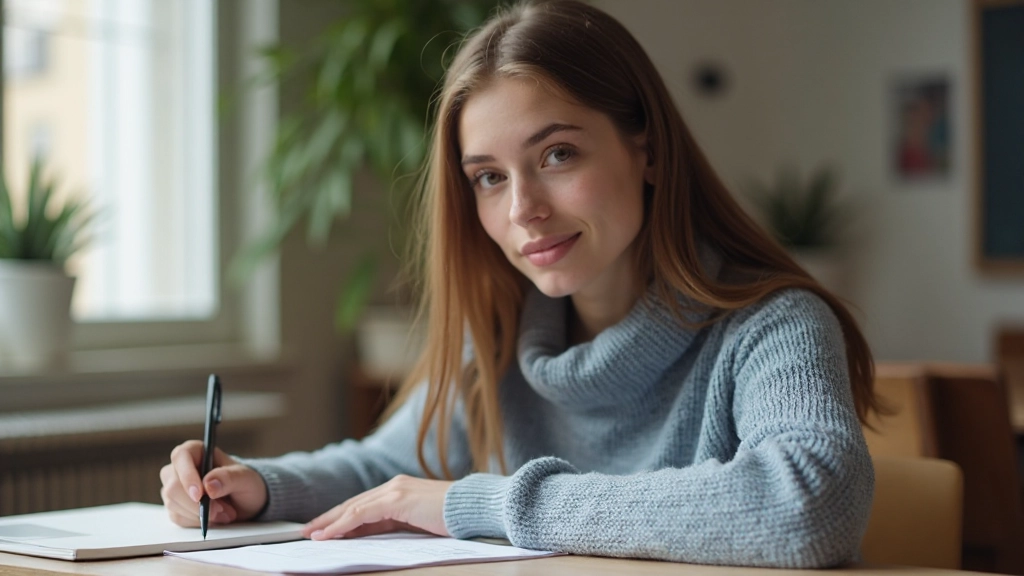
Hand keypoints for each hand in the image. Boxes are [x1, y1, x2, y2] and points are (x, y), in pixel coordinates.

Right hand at [160, 439, 267, 526]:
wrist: (245, 502)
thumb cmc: (244, 483)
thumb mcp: (245, 478)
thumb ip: (228, 478)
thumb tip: (208, 484)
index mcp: (196, 451)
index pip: (181, 456)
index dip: (187, 476)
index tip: (199, 495)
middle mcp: (180, 467)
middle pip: (173, 486)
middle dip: (198, 503)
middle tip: (223, 509)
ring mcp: (174, 488)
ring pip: (173, 504)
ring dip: (200, 514)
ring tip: (224, 512)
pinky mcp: (175, 506)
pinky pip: (178, 517)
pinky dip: (197, 521)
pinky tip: (214, 517)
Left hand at [302, 475, 452, 539]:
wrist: (473, 508)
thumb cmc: (452, 518)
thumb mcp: (416, 522)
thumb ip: (394, 524)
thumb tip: (368, 536)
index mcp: (399, 489)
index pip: (362, 504)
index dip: (340, 517)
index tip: (323, 528)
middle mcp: (394, 485)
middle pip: (353, 503)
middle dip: (328, 518)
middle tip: (308, 531)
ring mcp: (395, 490)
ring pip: (353, 508)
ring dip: (330, 522)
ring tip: (312, 535)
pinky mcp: (397, 499)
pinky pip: (362, 514)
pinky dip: (342, 524)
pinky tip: (330, 533)